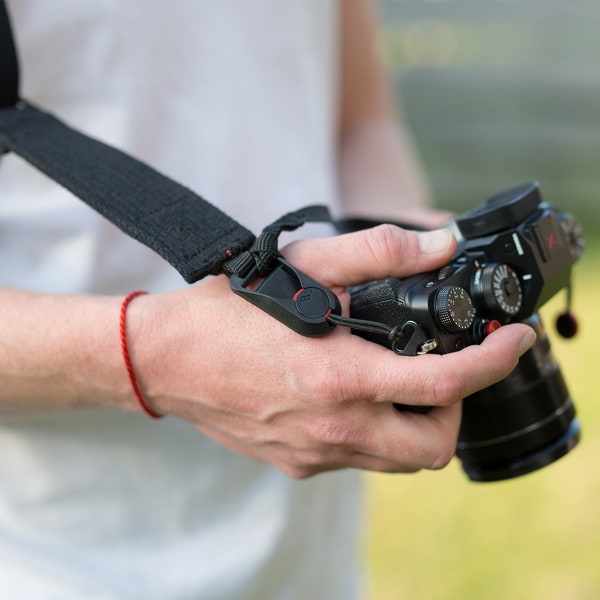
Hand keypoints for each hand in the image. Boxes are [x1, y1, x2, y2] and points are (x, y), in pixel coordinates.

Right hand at [129, 225, 535, 477]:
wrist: (165, 360)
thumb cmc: (227, 311)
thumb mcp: (303, 265)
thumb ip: (376, 252)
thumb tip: (438, 245)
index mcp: (341, 377)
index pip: (446, 384)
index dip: (494, 362)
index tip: (514, 342)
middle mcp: (333, 427)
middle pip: (433, 445)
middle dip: (456, 409)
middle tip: (444, 369)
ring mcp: (315, 454)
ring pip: (397, 460)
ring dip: (417, 423)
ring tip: (400, 381)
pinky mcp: (297, 464)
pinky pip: (357, 460)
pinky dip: (374, 433)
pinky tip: (352, 398)